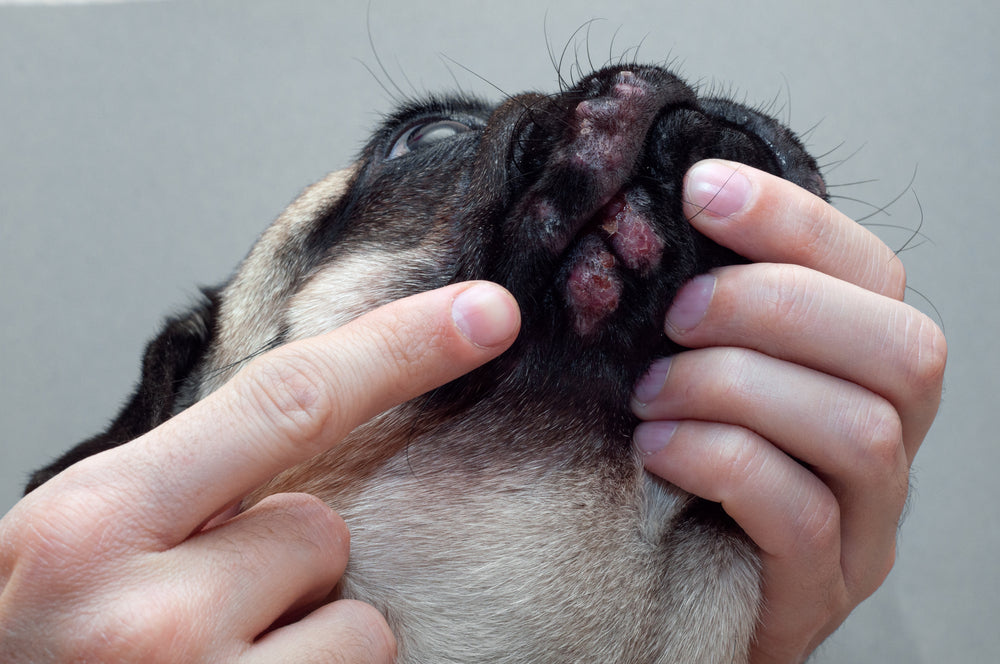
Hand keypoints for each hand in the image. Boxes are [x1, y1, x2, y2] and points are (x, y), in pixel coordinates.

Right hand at [0, 282, 520, 662]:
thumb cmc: (36, 650)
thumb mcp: (74, 542)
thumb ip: (183, 480)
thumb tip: (308, 419)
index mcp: (93, 525)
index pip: (284, 402)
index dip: (398, 348)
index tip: (486, 313)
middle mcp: (145, 617)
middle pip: (322, 528)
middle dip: (281, 563)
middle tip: (194, 612)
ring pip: (355, 623)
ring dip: (302, 641)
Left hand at [631, 160, 945, 662]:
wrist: (661, 583)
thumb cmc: (674, 460)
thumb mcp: (692, 364)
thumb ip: (703, 303)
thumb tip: (672, 206)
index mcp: (862, 368)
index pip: (872, 274)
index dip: (792, 220)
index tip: (700, 189)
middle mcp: (890, 439)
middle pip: (902, 347)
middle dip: (773, 307)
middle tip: (677, 315)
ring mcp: (866, 523)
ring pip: (858, 429)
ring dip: (736, 387)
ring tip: (650, 392)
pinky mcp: (820, 588)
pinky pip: (801, 516)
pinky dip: (720, 462)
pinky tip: (653, 450)